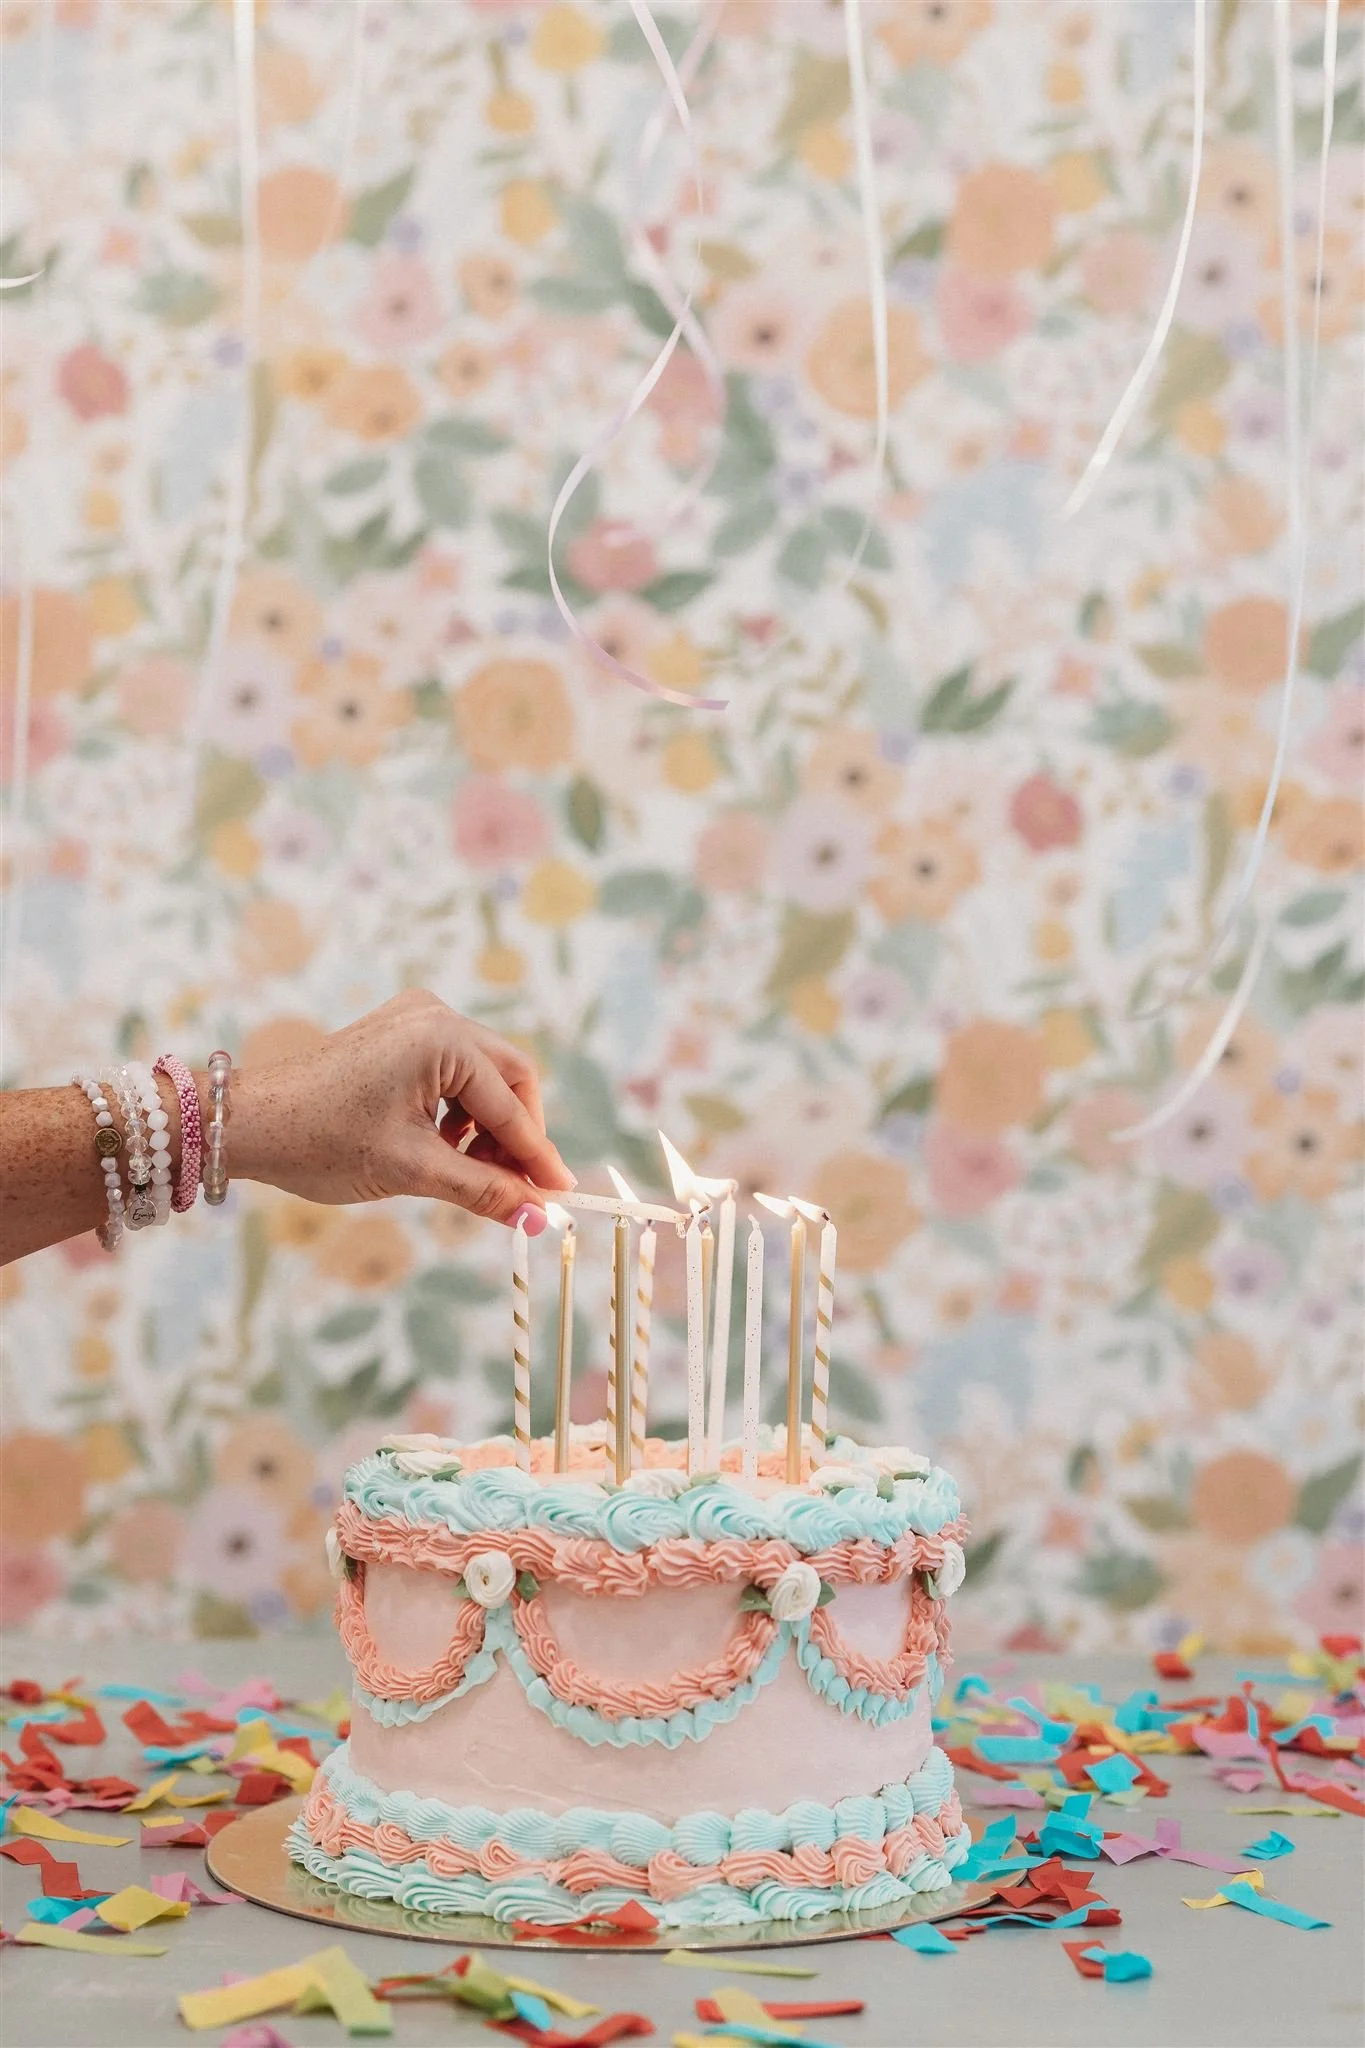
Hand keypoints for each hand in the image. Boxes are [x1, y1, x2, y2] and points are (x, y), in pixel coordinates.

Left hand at [228, 991, 574, 1222]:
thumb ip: (482, 1189)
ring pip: (483, 1074)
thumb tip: (536, 1215)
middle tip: (517, 1186)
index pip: (510, 1106)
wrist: (249, 1124)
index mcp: (441, 1039)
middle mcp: (435, 1015)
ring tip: (469, 1171)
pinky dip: (460, 1110)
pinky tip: (444, 1146)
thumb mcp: (411, 1170)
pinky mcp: (397, 1033)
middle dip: (516, 1135)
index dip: (536, 1156)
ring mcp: (414, 1018)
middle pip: (510, 1076)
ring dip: (488, 1125)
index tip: (561, 1195)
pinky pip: (453, 1070)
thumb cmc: (320, 1141)